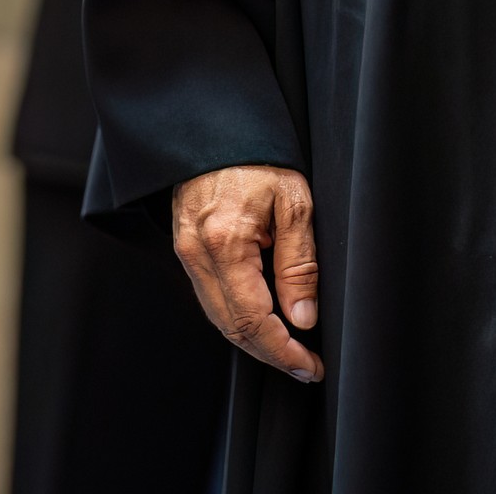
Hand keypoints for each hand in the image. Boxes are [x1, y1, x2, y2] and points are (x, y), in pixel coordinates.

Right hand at [172, 164, 321, 380]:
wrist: (215, 128)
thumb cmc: (258, 157)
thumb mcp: (294, 205)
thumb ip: (299, 264)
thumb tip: (302, 318)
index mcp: (225, 242)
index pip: (252, 319)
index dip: (283, 351)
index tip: (310, 366)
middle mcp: (197, 253)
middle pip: (230, 327)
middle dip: (269, 354)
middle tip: (305, 367)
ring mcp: (186, 252)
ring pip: (217, 317)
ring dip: (253, 341)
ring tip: (289, 351)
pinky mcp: (185, 248)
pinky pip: (209, 297)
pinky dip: (236, 318)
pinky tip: (262, 321)